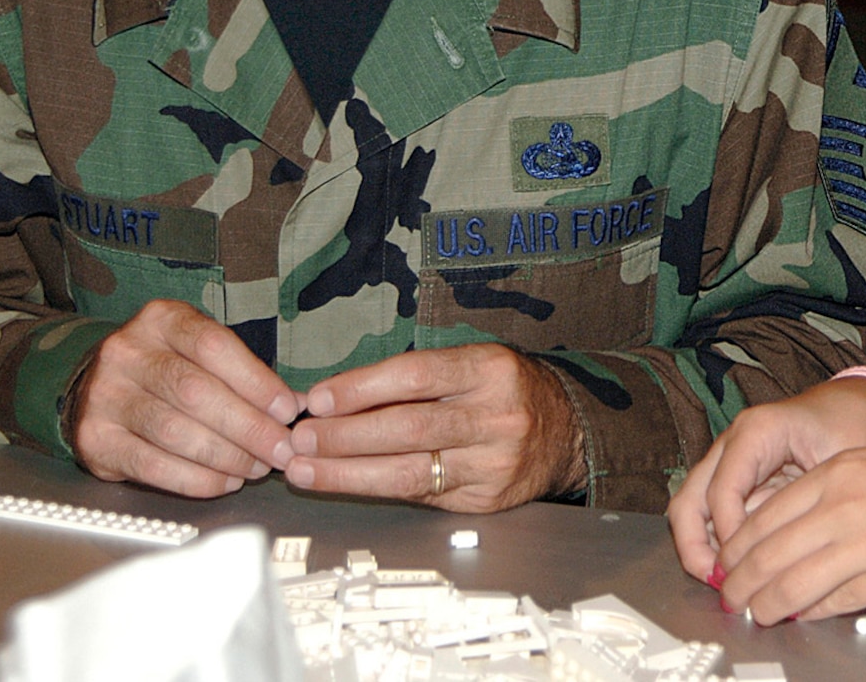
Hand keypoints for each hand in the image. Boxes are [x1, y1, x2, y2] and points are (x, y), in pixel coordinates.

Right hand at [71, 299, 300, 497]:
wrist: (96, 386)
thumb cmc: (165, 366)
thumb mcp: (199, 350)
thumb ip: (243, 372)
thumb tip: (295, 406)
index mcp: (160, 320)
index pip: (213, 346)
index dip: (256, 381)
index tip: (288, 409)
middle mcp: (126, 353)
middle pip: (195, 392)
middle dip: (248, 427)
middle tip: (281, 449)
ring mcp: (105, 397)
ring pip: (175, 432)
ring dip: (226, 456)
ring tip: (258, 467)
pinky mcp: (95, 440)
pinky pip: (154, 466)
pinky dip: (197, 479)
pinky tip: (225, 481)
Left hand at [286, 344, 586, 511]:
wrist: (565, 432)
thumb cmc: (504, 390)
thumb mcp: (472, 365)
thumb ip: (416, 380)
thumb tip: (336, 398)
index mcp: (490, 370)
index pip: (417, 376)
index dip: (362, 388)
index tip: (319, 399)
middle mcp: (496, 416)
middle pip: (408, 428)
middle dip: (344, 436)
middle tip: (299, 440)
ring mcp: (493, 463)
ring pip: (409, 472)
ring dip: (347, 472)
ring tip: (305, 469)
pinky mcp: (485, 499)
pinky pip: (421, 495)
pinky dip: (376, 488)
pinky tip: (344, 483)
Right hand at [668, 377, 865, 579]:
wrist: (851, 405)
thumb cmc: (849, 425)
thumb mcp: (841, 461)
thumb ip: (812, 502)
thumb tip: (786, 556)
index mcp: (757, 431)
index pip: (723, 490)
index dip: (730, 535)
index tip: (748, 567)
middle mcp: (732, 443)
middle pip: (689, 499)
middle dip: (696, 548)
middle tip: (720, 584)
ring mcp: (727, 460)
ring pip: (690, 509)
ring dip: (700, 549)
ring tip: (726, 583)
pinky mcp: (733, 478)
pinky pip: (708, 514)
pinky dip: (715, 543)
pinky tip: (738, 569)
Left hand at [711, 432, 865, 624]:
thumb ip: (832, 496)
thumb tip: (793, 532)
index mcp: (835, 474)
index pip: (764, 516)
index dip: (737, 548)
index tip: (725, 564)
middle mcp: (842, 505)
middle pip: (770, 553)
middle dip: (742, 582)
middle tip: (730, 599)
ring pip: (795, 582)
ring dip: (769, 604)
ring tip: (757, 614)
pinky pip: (838, 600)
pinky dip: (814, 612)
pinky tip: (803, 616)